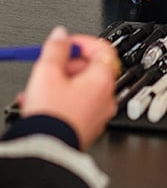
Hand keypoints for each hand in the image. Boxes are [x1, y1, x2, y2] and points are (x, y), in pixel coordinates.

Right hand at [20, 26, 117, 149]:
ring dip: (60, 83)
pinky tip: (41, 103)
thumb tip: (61, 35)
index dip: (83, 42)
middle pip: (91, 69)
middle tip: (50, 68)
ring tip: (38, 87)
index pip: (104, 48)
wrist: (45, 152)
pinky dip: (62, 99)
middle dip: (67, 65)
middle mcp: (107, 96)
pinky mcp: (88, 127)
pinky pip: (77, 105)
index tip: (67, 44)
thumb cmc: (50, 117)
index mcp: (103, 79)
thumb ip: (55, 49)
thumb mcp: (47, 73)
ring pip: (81, 88)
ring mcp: (99, 113)